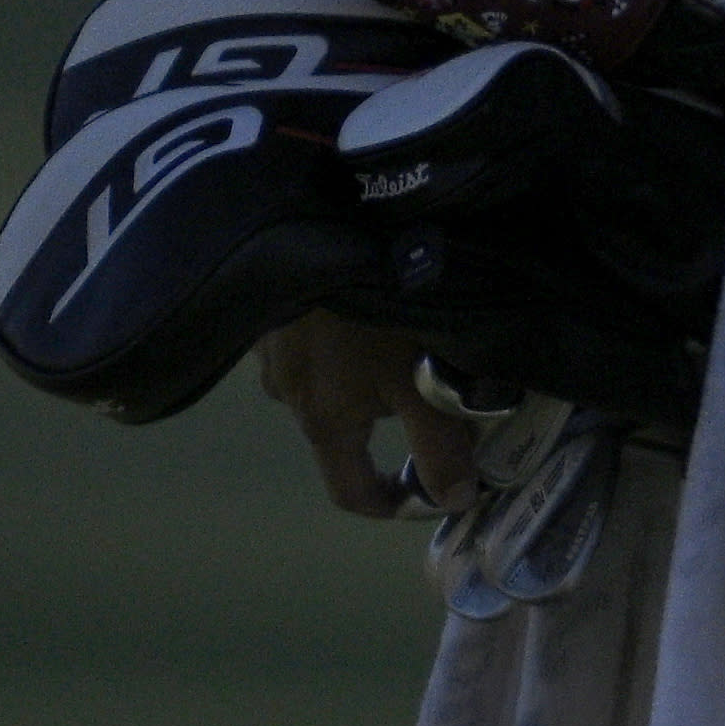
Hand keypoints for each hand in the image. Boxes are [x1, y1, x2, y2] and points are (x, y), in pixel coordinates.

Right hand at [251, 313, 484, 519]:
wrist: (317, 222)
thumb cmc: (373, 311)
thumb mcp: (419, 382)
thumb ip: (440, 446)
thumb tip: (455, 500)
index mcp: (323, 421)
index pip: (348, 491)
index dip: (386, 504)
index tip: (418, 496)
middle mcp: (287, 392)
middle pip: (342, 428)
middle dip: (384, 418)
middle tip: (426, 382)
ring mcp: (270, 348)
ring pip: (322, 376)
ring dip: (354, 369)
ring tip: (392, 332)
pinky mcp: (269, 303)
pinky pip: (304, 334)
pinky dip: (332, 331)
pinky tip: (358, 300)